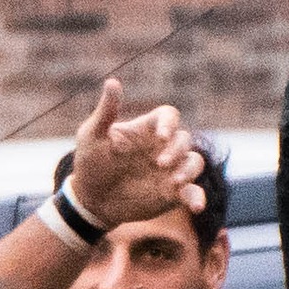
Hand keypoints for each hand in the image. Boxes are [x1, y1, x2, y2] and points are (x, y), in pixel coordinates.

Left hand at [66, 78, 206, 226]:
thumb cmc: (90, 163)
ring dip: (189, 170)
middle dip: (177, 150)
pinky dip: (198, 197)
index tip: (160, 136)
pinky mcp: (173, 194)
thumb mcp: (92, 136)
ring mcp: (170, 170)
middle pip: (185, 139)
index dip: (169, 123)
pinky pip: (193, 192)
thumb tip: (112, 81)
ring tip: (175, 182)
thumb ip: (106, 111)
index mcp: (146, 129)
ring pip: (195, 162)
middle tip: (160, 163)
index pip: (169, 116)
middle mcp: (162, 147)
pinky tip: (196, 206)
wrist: (91, 200)